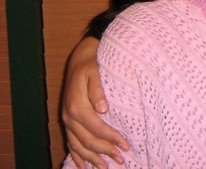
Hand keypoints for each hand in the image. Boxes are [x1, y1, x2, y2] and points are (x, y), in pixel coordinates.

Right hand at [62, 37, 128, 167]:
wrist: (79, 60)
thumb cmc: (91, 66)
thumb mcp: (95, 72)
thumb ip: (97, 90)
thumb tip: (103, 109)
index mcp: (77, 106)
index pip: (97, 128)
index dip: (111, 138)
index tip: (125, 145)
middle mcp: (69, 117)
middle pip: (88, 141)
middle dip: (105, 152)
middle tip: (122, 159)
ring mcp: (67, 121)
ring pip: (78, 146)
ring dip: (92, 159)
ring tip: (106, 167)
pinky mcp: (68, 122)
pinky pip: (70, 143)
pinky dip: (77, 156)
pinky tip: (84, 166)